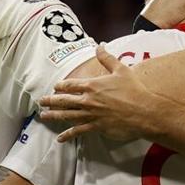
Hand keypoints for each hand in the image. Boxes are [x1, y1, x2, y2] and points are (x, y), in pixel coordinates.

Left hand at [38, 45, 157, 142]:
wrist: (143, 111)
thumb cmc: (134, 90)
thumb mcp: (121, 70)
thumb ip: (107, 58)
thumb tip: (99, 46)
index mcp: (92, 85)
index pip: (70, 85)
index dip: (61, 85)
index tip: (56, 87)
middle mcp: (88, 100)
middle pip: (63, 100)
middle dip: (51, 100)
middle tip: (41, 101)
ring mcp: (90, 115)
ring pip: (66, 115)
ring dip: (53, 115)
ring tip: (44, 116)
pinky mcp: (96, 127)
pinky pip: (78, 131)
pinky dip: (67, 135)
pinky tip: (60, 138)